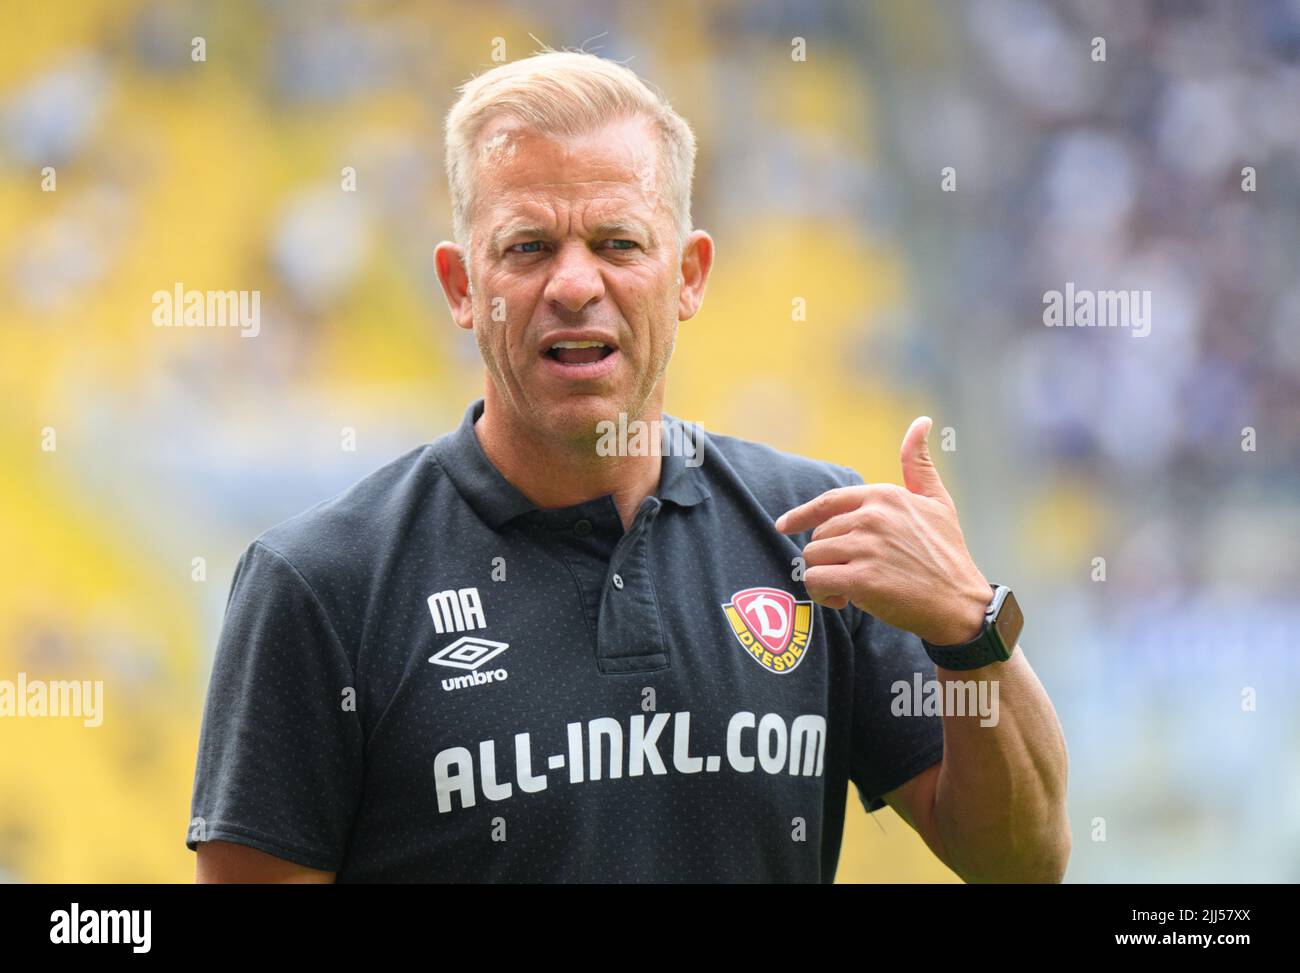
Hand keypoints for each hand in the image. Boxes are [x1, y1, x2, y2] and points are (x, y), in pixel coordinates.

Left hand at [773, 416, 990, 645]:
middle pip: (819, 535)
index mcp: (884, 495)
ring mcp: (866, 547)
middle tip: (856, 573)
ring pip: (813, 558)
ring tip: (852, 588)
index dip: (800, 515)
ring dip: (825, 577)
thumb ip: (918, 464)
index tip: (782, 526)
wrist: (960, 603)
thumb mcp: (937, 502)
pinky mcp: (861, 579)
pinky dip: (823, 595)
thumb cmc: (947, 554)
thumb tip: (921, 421)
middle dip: (830, 557)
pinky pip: (816, 581)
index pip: (827, 502)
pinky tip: (845, 600)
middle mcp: (872, 517)